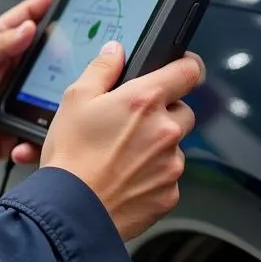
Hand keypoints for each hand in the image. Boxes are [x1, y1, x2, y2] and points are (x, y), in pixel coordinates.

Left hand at [0, 0, 60, 178]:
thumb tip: (29, 27)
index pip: (27, 17)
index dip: (47, 3)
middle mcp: (13, 68)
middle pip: (50, 53)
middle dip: (69, 48)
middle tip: (86, 46)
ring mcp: (19, 95)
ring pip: (53, 89)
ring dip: (62, 90)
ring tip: (72, 87)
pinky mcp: (20, 124)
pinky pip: (42, 126)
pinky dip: (47, 127)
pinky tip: (47, 125)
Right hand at [41, 42, 204, 241]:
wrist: (72, 210)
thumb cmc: (71, 155)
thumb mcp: (75, 99)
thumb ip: (101, 69)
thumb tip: (116, 51)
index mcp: (145, 100)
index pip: (189, 70)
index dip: (186, 66)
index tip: (180, 69)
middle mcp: (166, 130)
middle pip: (183, 110)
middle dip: (163, 113)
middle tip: (130, 123)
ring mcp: (172, 164)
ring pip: (174, 146)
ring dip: (156, 146)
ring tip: (121, 155)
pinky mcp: (170, 193)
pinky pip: (168, 176)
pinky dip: (152, 175)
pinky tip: (124, 177)